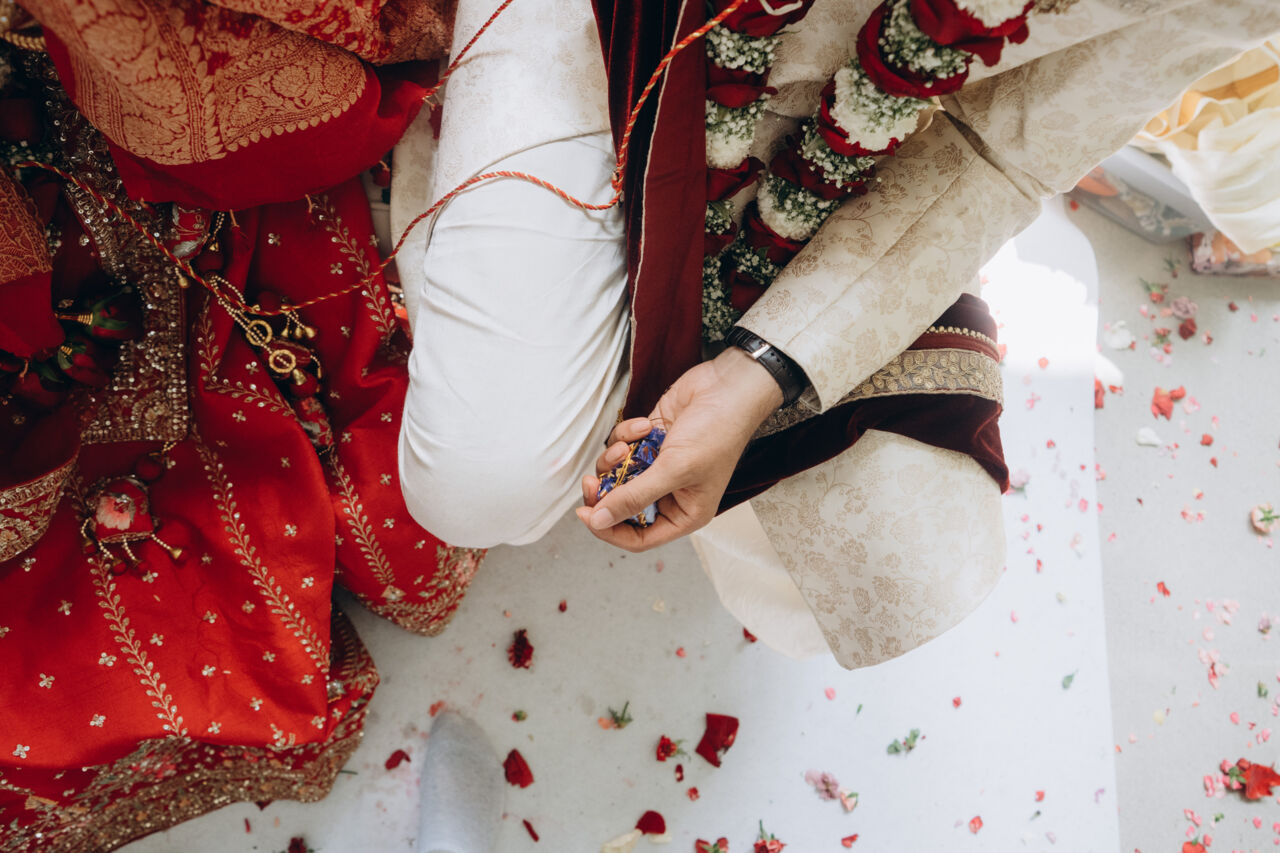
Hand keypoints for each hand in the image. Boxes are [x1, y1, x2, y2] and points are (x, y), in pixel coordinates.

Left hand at [575, 346, 783, 550]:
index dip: (609, 529)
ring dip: (615, 459)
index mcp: (684, 513)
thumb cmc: (717, 433)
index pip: (638, 537)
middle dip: (605, 492)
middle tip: (591, 481)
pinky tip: (646, 424)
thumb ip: (634, 497)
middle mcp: (670, 494)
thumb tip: (599, 521)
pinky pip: (622, 447)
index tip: (586, 514)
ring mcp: (658, 467)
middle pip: (621, 507)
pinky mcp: (649, 442)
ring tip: (626, 446)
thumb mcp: (674, 470)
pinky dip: (627, 435)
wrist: (728, 387)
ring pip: (617, 475)